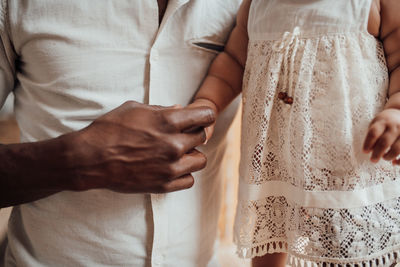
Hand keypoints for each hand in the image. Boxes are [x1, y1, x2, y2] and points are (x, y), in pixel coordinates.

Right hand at [69, 100, 215, 192]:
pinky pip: (189, 180)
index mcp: (168, 121)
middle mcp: (174, 144)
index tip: (198, 117)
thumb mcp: (134, 109)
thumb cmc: (109, 129)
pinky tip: (171, 167)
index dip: (204, 114)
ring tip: (177, 153)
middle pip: (203, 136)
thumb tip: (180, 109)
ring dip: (192, 155)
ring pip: (201, 160)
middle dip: (193, 133)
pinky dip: (183, 174)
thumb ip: (161, 109)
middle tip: (180, 134)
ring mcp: (170, 167)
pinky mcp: (164, 185)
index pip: (206, 115)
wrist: (89, 159)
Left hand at [363, 108, 399, 163]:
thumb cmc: (385, 123)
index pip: (373, 133)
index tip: (365, 152)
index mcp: (383, 123)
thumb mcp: (377, 125)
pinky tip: (394, 162)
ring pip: (396, 149)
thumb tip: (370, 151)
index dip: (368, 144)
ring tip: (384, 157)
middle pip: (384, 142)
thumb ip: (373, 136)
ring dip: (389, 156)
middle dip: (377, 153)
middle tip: (373, 160)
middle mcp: (395, 127)